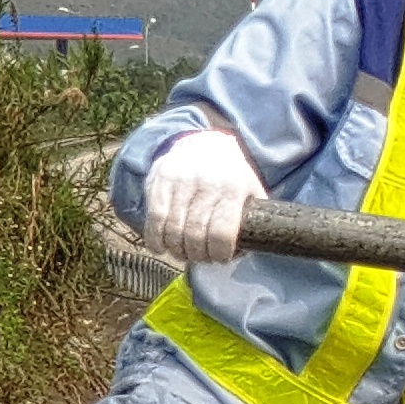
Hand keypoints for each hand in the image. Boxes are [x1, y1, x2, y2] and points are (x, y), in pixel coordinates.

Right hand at [141, 128, 258, 263]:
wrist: (202, 143)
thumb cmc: (230, 176)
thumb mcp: (250, 190)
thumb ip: (251, 218)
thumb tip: (246, 252)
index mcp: (233, 188)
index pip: (222, 231)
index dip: (219, 253)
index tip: (220, 259)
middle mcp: (206, 183)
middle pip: (195, 234)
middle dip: (198, 255)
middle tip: (201, 259)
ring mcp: (179, 182)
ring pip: (173, 229)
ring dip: (177, 250)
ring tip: (184, 254)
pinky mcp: (158, 182)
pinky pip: (154, 219)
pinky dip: (156, 239)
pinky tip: (161, 247)